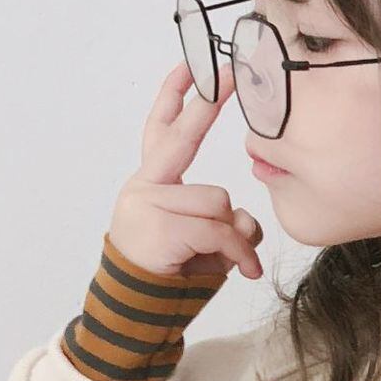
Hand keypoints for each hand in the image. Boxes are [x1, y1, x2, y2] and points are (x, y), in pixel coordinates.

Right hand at [107, 61, 265, 281]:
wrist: (137, 314)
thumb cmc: (173, 274)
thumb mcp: (206, 241)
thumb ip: (226, 220)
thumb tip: (243, 219)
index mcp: (152, 182)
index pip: (162, 129)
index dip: (177, 96)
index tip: (194, 66)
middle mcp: (144, 186)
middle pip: (181, 137)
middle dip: (208, 104)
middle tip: (230, 74)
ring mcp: (147, 204)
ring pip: (219, 201)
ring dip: (233, 234)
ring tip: (225, 258)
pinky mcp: (159, 227)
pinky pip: (219, 230)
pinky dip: (238, 252)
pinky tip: (242, 270)